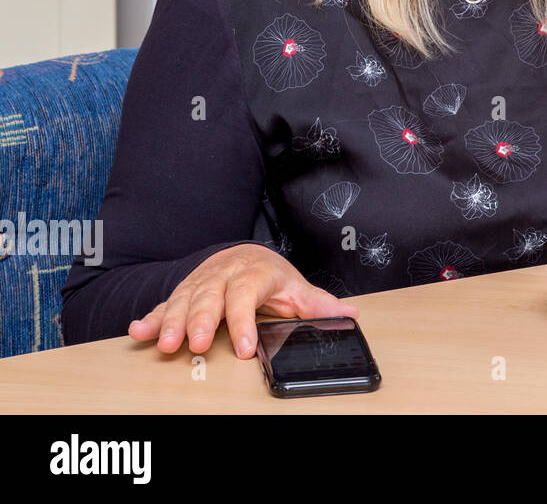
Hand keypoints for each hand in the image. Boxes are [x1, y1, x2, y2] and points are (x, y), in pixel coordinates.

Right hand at [128, 243, 358, 358]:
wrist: (244, 254)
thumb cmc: (271, 276)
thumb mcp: (296, 288)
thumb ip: (319, 304)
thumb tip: (351, 315)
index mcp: (254, 274)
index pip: (247, 296)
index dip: (243, 321)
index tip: (242, 347)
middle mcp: (224, 276)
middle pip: (209, 298)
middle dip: (199, 321)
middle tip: (193, 345)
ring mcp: (201, 283)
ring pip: (184, 300)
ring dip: (172, 322)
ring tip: (166, 344)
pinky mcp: (184, 292)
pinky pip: (165, 304)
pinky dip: (152, 318)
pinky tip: (139, 331)